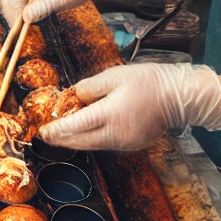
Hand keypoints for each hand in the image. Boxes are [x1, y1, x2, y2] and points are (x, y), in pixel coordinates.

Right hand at [0, 0, 113, 25]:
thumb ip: (45, 5)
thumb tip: (26, 18)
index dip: (14, 13)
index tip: (22, 30)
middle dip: (13, 15)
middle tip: (24, 32)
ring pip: (10, 0)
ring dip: (16, 15)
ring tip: (28, 28)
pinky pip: (17, 1)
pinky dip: (22, 12)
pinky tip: (31, 20)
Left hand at [39, 63, 220, 150]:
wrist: (178, 97)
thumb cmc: (147, 81)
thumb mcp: (114, 75)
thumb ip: (90, 87)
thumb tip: (74, 95)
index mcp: (109, 115)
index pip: (75, 126)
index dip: (56, 129)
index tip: (42, 130)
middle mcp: (116, 134)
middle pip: (81, 141)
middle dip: (61, 139)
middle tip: (45, 135)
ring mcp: (125, 142)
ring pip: (92, 145)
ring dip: (75, 140)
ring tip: (60, 133)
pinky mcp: (132, 144)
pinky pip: (105, 144)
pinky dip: (91, 139)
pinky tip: (84, 132)